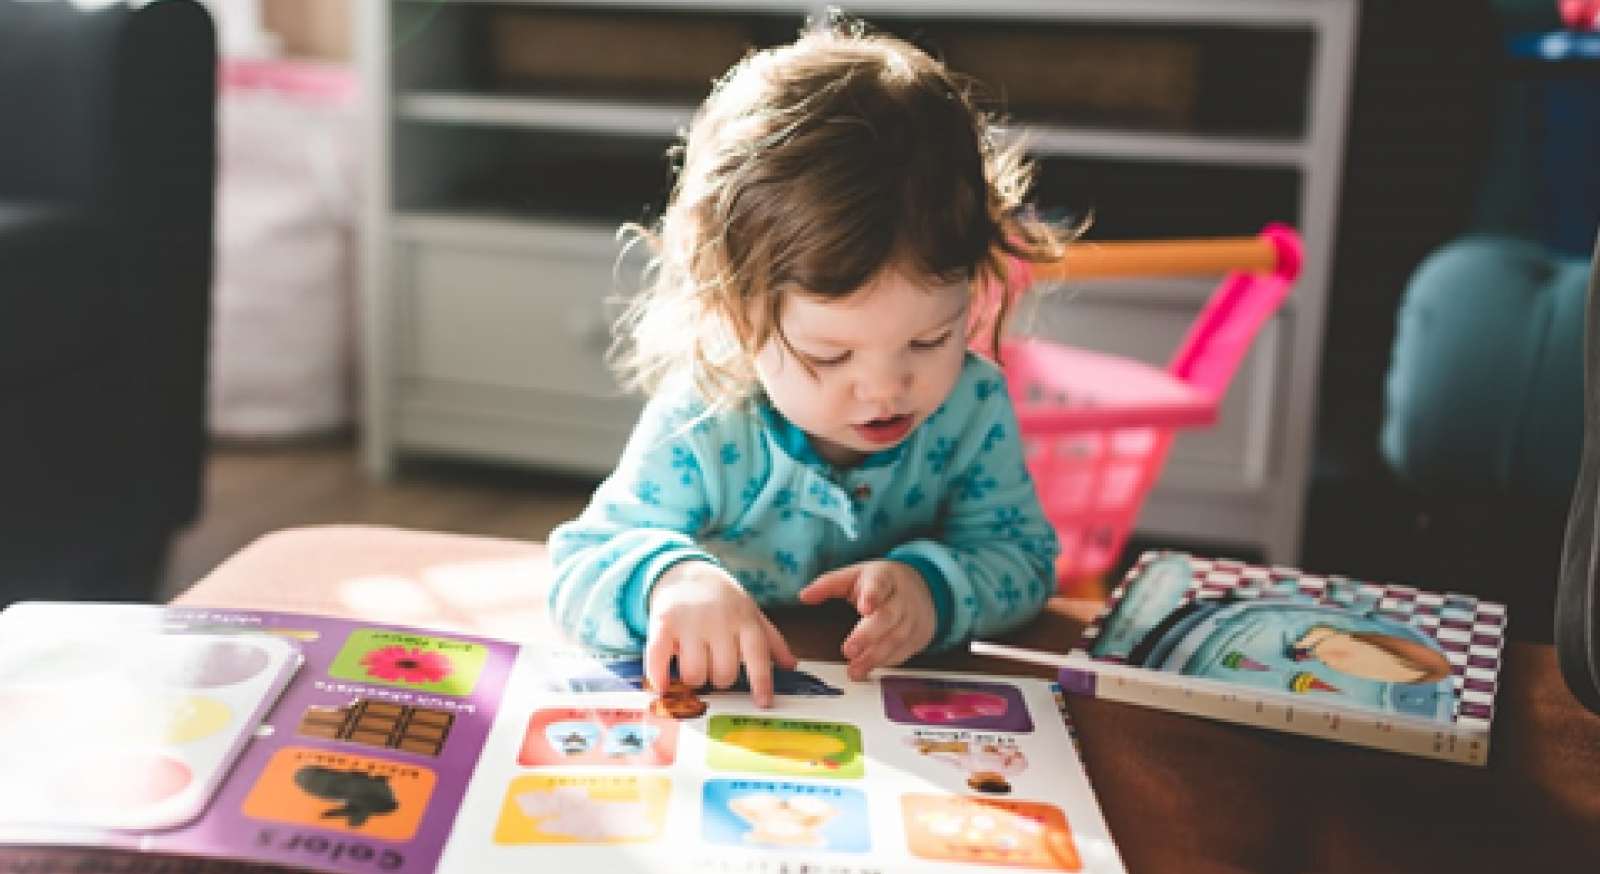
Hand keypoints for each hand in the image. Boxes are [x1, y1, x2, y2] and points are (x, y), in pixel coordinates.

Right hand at [645, 560, 796, 707]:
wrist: (685, 572)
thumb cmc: (722, 600)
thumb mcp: (750, 613)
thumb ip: (771, 640)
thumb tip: (791, 666)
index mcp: (744, 620)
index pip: (757, 654)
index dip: (762, 681)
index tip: (763, 703)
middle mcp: (718, 621)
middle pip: (723, 673)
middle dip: (720, 679)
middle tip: (714, 667)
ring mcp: (690, 622)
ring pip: (694, 673)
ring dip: (694, 678)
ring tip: (693, 663)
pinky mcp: (662, 622)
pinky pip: (658, 657)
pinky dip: (659, 676)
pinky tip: (662, 686)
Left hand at [798, 560, 936, 680]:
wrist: (922, 588)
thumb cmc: (881, 583)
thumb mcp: (855, 575)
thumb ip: (829, 585)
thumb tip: (804, 596)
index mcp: (884, 577)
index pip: (879, 585)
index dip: (872, 596)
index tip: (864, 608)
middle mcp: (902, 597)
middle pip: (888, 616)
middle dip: (868, 635)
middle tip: (848, 650)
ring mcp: (913, 618)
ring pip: (897, 638)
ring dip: (875, 657)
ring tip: (854, 670)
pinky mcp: (918, 637)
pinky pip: (903, 652)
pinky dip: (886, 663)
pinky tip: (870, 670)